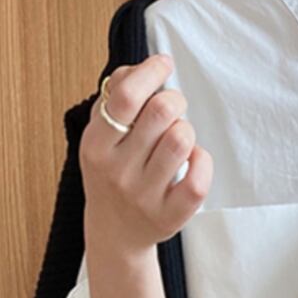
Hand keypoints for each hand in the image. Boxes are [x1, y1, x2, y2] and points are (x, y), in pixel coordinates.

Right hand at [80, 54, 212, 255]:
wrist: (114, 232)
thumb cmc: (112, 173)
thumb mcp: (99, 135)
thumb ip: (115, 97)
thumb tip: (142, 68)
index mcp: (96, 145)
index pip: (126, 97)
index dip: (151, 72)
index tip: (163, 65)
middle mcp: (117, 171)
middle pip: (161, 112)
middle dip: (175, 99)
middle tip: (173, 106)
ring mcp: (144, 196)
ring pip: (182, 139)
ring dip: (187, 129)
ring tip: (178, 136)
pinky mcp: (170, 215)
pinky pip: (199, 177)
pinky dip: (202, 160)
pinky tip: (191, 160)